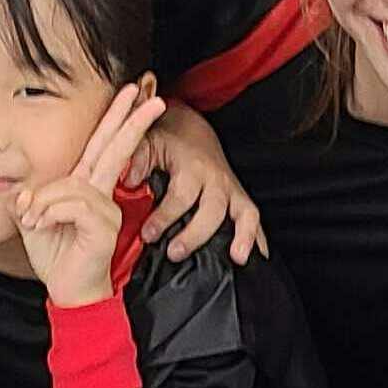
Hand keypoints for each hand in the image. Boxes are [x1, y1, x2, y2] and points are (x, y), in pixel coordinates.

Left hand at [18, 83, 170, 306]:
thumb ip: (28, 200)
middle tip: (144, 92)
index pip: (102, 145)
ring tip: (33, 221)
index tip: (131, 92)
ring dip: (44, 201)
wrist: (68, 292)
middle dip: (128, 119)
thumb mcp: (31, 221)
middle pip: (114, 148)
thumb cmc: (56, 256)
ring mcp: (106, 210)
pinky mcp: (104, 226)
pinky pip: (72, 204)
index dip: (115, 118)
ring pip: (72, 184)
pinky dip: (49, 212)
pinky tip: (42, 225)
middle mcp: (100, 194)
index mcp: (85, 187)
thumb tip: (23, 194)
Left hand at [135, 99, 264, 265]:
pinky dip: (257, 238)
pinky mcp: (240, 199)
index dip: (164, 217)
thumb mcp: (149, 141)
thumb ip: (137, 160)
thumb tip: (128, 181)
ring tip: (237, 259)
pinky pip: (254, 219)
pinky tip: (258, 258)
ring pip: (245, 213)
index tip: (148, 235)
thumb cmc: (168, 139)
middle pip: (213, 209)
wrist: (193, 128)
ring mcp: (232, 190)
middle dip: (196, 234)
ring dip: (244, 236)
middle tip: (175, 253)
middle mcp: (216, 179)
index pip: (180, 195)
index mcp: (192, 166)